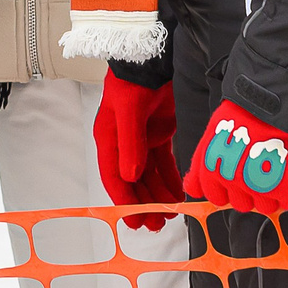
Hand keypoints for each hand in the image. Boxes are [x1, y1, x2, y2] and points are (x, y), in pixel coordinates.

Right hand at [95, 73, 183, 223]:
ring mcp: (141, 141)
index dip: (123, 200)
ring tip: (171, 214)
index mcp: (108, 140)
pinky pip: (164, 165)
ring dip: (158, 195)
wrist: (150, 62)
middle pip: (132, 181)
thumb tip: (130, 176)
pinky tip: (178, 195)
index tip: (134, 220)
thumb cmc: (132, 83)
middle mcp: (123, 145)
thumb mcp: (129, 112)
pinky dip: (170, 180)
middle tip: (157, 224)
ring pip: (149, 176)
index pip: (113, 177)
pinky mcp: (160, 136)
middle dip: (143, 204)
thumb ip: (130, 144)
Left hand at [186, 100, 287, 215]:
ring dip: (270, 192)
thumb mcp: (210, 137)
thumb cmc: (240, 116)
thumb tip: (192, 190)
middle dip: (248, 191)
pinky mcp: (287, 190)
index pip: (215, 197)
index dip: (225, 189)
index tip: (234, 180)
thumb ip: (200, 167)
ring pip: (264, 207)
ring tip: (274, 170)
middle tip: (256, 170)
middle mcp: (232, 184)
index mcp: (212, 172)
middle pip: (241, 204)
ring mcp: (260, 189)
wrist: (271, 106)